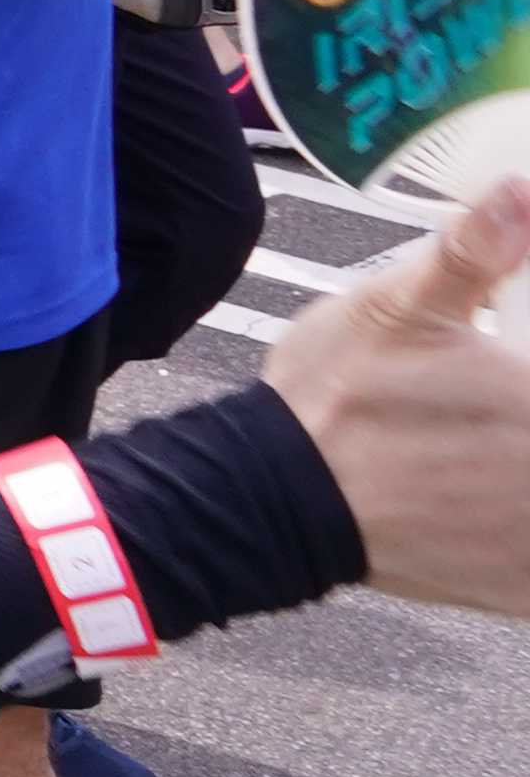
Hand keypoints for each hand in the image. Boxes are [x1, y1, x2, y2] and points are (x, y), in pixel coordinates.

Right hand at [265, 178, 529, 615]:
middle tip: (481, 411)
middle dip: (520, 423)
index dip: (525, 381)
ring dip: (518, 478)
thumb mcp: (394, 304)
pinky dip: (516, 539)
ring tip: (473, 454)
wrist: (272, 498)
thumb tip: (517, 188)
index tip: (504, 360)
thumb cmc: (334, 396)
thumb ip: (471, 250)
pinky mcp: (523, 588)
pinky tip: (484, 506)